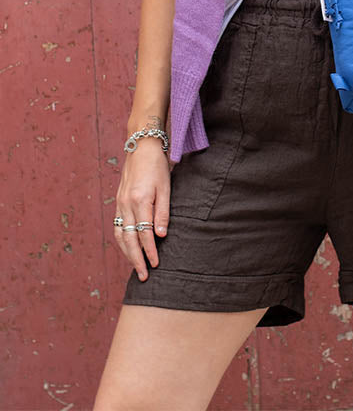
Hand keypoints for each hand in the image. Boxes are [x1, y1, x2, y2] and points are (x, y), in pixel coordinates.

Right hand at [113, 139, 170, 280]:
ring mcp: (119, 203)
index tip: (156, 265)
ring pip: (120, 235)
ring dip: (127, 253)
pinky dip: (121, 241)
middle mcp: (126, 204)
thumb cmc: (157, 165)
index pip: (145, 233)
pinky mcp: (118, 201)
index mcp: (140, 200)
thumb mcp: (166, 187)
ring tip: (136, 267)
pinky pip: (117, 226)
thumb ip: (163, 212)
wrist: (141, 146)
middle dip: (136, 259)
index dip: (150, 251)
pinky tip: (127, 248)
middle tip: (144, 276)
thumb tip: (160, 236)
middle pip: (129, 239)